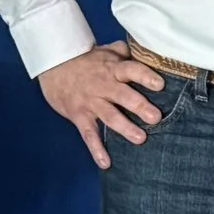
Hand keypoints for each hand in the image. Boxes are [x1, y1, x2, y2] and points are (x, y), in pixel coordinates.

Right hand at [40, 40, 169, 168]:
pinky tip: (105, 163)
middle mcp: (103, 85)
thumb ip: (124, 52)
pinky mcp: (79, 116)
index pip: (131, 70)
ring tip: (140, 138)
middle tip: (155, 117)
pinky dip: (96, 150)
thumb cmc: (86, 60)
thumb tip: (145, 50)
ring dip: (125, 128)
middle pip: (123, 95)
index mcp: (112, 69)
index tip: (160, 84)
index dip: (145, 76)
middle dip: (140, 106)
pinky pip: (88, 135)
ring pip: (109, 116)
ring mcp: (91, 102)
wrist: (53, 66)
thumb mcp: (104, 51)